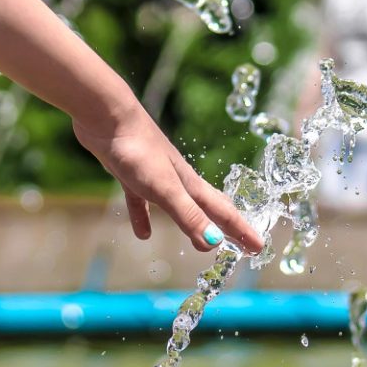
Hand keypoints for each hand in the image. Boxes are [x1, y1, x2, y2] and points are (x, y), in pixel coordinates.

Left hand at [74, 108, 264, 254]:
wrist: (108, 117)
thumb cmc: (139, 151)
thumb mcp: (165, 189)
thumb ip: (188, 215)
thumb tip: (214, 243)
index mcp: (191, 185)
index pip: (224, 213)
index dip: (242, 232)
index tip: (259, 248)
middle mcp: (178, 181)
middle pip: (208, 208)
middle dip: (226, 227)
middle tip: (242, 244)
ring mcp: (155, 177)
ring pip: (180, 206)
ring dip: (192, 223)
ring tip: (200, 242)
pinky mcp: (132, 175)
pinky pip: (142, 202)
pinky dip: (146, 218)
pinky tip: (143, 234)